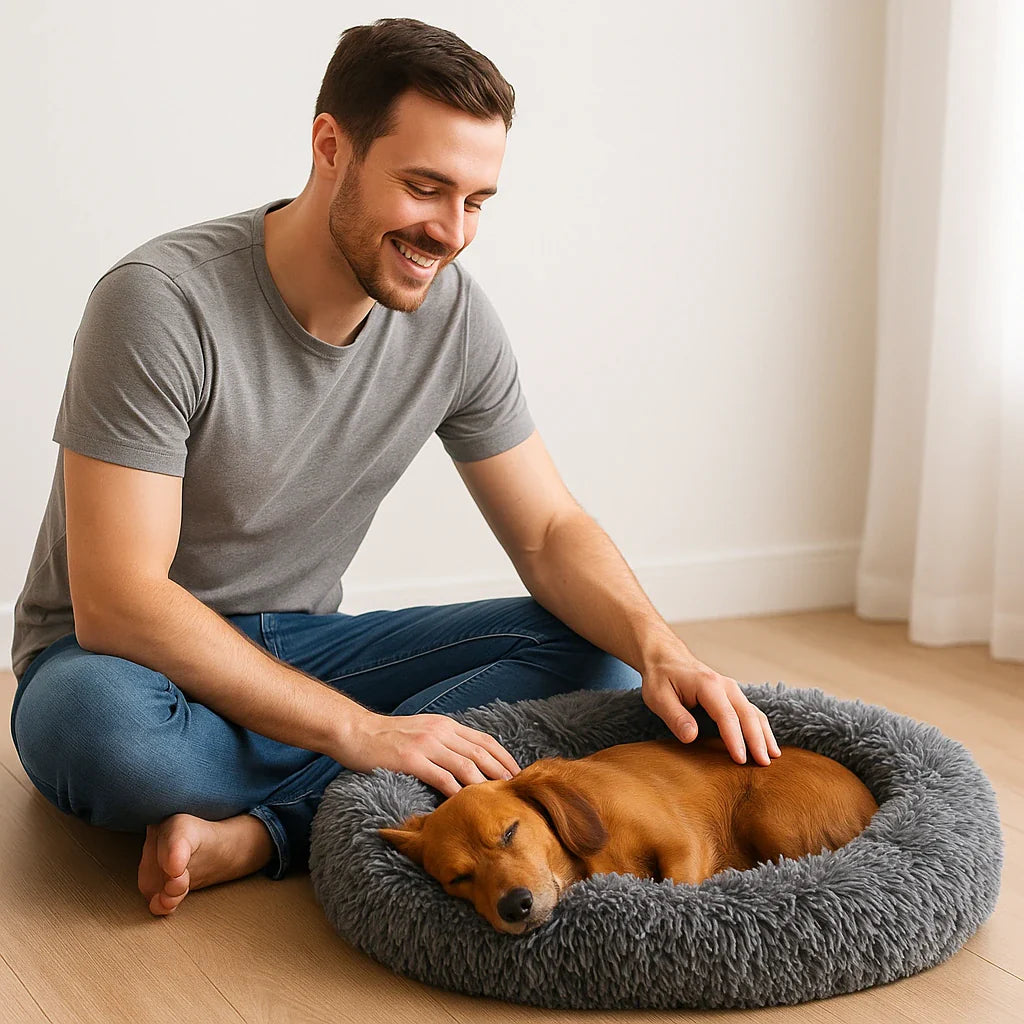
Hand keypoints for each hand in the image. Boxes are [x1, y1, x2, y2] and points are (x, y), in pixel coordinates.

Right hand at [337, 709, 521, 797]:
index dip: (504, 757)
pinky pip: (441, 778)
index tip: (517, 773)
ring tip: (497, 800)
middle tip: (515, 790)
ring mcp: (426, 746)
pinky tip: (466, 805)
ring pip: (466, 766)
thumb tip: (467, 760)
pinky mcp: (411, 761)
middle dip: (501, 772)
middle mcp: (440, 732)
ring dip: (484, 784)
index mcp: (445, 725)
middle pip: (481, 753)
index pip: (484, 740)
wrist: (355, 732)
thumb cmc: (387, 736)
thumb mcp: (422, 730)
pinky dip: (457, 792)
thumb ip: (444, 741)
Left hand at [640, 643, 781, 765]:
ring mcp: (731, 689)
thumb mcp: (658, 697)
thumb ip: (675, 717)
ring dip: (764, 734)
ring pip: (754, 713)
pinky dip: (760, 728)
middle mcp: (725, 685)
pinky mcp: (732, 695)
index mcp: (707, 685)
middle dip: (758, 740)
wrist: (665, 656)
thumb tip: (691, 737)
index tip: (741, 760)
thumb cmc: (661, 677)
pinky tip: (767, 743)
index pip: (726, 715)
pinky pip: (751, 712)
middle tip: (764, 764)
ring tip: (773, 757)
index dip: (735, 739)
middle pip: (748, 714)